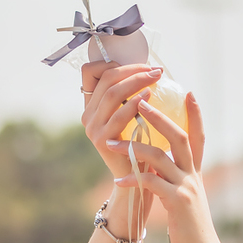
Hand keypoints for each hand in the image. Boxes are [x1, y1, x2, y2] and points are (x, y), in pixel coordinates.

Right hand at [80, 58, 163, 180]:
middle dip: (132, 69)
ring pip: (112, 93)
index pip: (91, 72)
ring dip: (135, 81)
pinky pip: (119, 116)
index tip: (140, 65)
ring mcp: (92, 127)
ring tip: (155, 78)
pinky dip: (135, 103)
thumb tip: (151, 70)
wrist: (135, 178)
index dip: (113, 63)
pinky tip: (149, 97)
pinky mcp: (102, 140)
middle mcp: (88, 114)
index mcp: (92, 105)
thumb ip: (132, 96)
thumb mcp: (133, 117)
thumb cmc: (139, 145)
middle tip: (155, 70)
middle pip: (106, 79)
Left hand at [108, 93, 218, 242]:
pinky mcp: (177, 203)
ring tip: (110, 143)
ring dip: (133, 147)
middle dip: (159, 118)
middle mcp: (193, 176)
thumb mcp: (184, 200)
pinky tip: (118, 182)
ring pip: (160, 157)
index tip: (190, 92)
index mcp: (195, 174)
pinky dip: (133, 180)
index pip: (198, 137)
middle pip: (179, 137)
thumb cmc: (190, 231)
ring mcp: (186, 188)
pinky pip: (151, 184)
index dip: (195, 115)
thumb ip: (175, 181)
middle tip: (141, 101)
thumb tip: (159, 168)